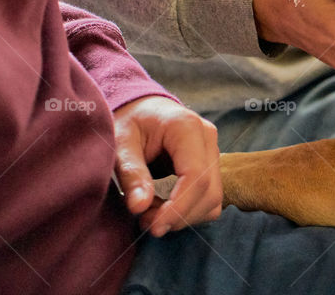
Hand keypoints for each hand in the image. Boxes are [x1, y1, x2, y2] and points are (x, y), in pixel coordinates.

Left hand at [112, 96, 221, 235]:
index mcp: (186, 127)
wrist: (140, 108)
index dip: (179, 208)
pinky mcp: (210, 164)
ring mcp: (212, 150)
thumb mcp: (121, 142)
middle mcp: (207, 137)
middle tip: (144, 221)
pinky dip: (188, 211)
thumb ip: (131, 173)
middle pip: (209, 191)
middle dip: (179, 216)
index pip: (196, 176)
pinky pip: (209, 198)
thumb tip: (140, 207)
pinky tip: (163, 207)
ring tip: (150, 212)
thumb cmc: (129, 121)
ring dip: (184, 216)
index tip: (153, 227)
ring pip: (213, 199)